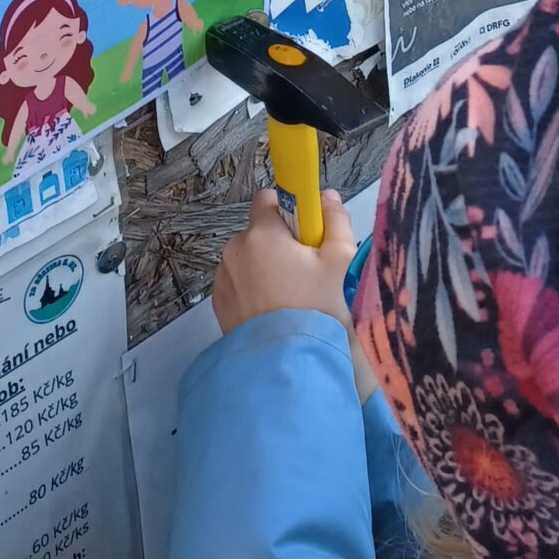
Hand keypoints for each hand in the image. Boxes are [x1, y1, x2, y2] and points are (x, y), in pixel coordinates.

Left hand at [210, 188, 354, 337]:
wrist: (287, 361)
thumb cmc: (315, 307)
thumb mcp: (339, 261)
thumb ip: (335, 221)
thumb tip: (327, 197)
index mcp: (262, 233)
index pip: (268, 198)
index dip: (289, 209)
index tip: (306, 232)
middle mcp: (235, 249)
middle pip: (260, 232)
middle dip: (281, 244)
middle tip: (306, 272)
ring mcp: (223, 277)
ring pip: (249, 259)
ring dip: (265, 268)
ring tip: (289, 298)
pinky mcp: (219, 303)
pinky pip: (239, 283)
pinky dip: (253, 290)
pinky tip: (272, 312)